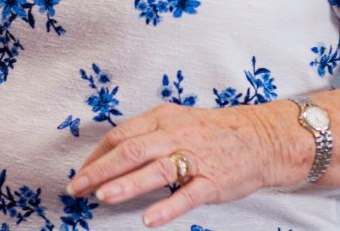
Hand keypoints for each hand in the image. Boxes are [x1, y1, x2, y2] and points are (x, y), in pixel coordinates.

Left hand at [67, 101, 304, 227]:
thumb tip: (111, 154)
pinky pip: (187, 196)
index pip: (120, 135)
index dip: (97, 156)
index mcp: (162, 119)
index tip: (80, 174)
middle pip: (131, 150)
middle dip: (100, 170)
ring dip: (127, 184)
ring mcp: (195, 158)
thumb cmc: (213, 132)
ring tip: (103, 197)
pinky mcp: (213, 182)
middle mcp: (175, 135)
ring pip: (155, 170)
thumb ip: (147, 134)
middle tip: (77, 188)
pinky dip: (167, 208)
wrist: (262, 138)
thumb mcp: (177, 121)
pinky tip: (148, 220)